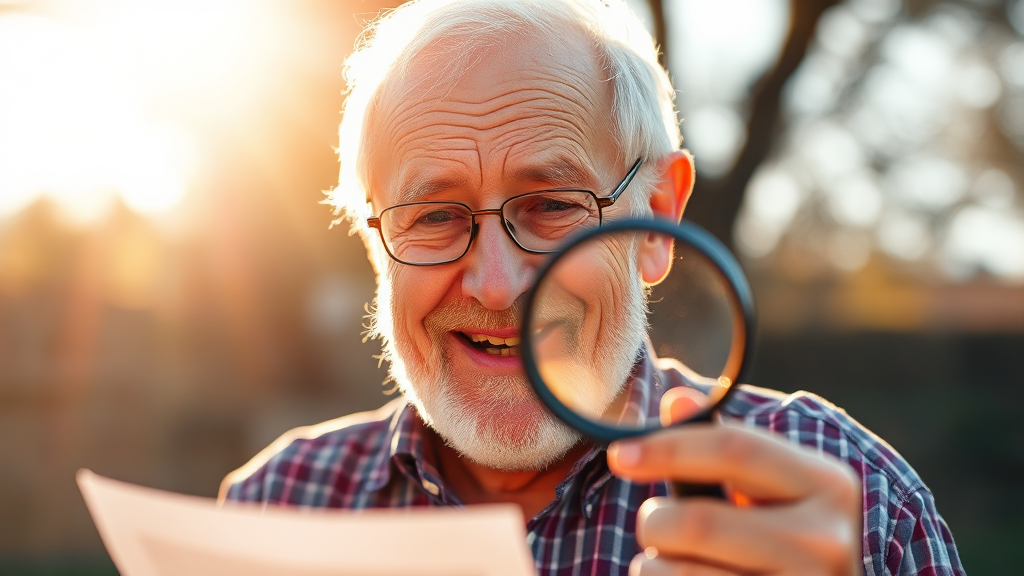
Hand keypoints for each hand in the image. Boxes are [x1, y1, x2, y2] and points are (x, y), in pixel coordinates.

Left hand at [607, 393, 862, 575]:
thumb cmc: (777, 538)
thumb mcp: (763, 489)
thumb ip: (721, 448)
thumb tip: (677, 400)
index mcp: (828, 484)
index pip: (735, 448)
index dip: (669, 447)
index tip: (620, 455)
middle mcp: (827, 540)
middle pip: (699, 521)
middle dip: (655, 521)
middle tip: (653, 526)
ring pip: (682, 571)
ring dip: (655, 564)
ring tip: (677, 562)